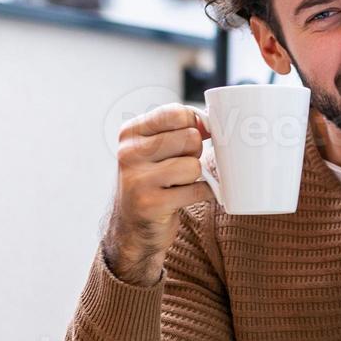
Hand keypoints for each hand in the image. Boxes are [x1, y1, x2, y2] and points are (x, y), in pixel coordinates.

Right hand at [103, 104, 216, 285]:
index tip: (187, 140)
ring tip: (177, 184)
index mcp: (130, 133)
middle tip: (179, 167)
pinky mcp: (151, 204)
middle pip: (190, 138)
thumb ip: (179, 129)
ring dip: (194, 177)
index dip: (194, 126)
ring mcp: (138, 180)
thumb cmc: (153, 181)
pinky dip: (200, 194)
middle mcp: (129, 153)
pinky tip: (183, 198)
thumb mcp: (155, 149)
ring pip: (194, 165)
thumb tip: (210, 123)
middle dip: (194, 153)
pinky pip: (197, 190)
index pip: (178, 113)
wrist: (131, 227)